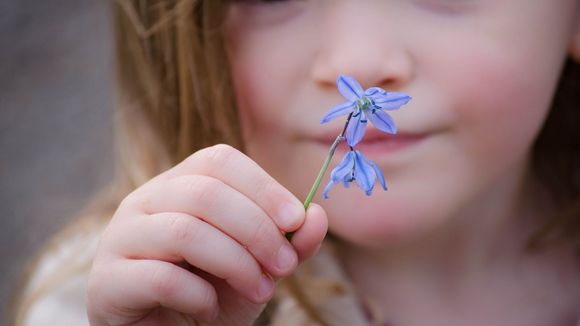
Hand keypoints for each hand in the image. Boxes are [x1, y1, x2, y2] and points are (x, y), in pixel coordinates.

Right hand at [87, 144, 327, 324]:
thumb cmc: (211, 292)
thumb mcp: (259, 266)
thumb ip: (288, 241)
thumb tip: (317, 215)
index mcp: (178, 185)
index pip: (219, 160)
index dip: (263, 187)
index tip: (296, 220)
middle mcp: (144, 200)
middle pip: (205, 193)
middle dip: (257, 230)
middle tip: (284, 266)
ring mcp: (120, 237)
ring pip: (185, 232)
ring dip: (236, 263)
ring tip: (260, 290)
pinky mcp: (106, 281)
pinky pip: (161, 278)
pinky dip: (198, 295)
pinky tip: (208, 308)